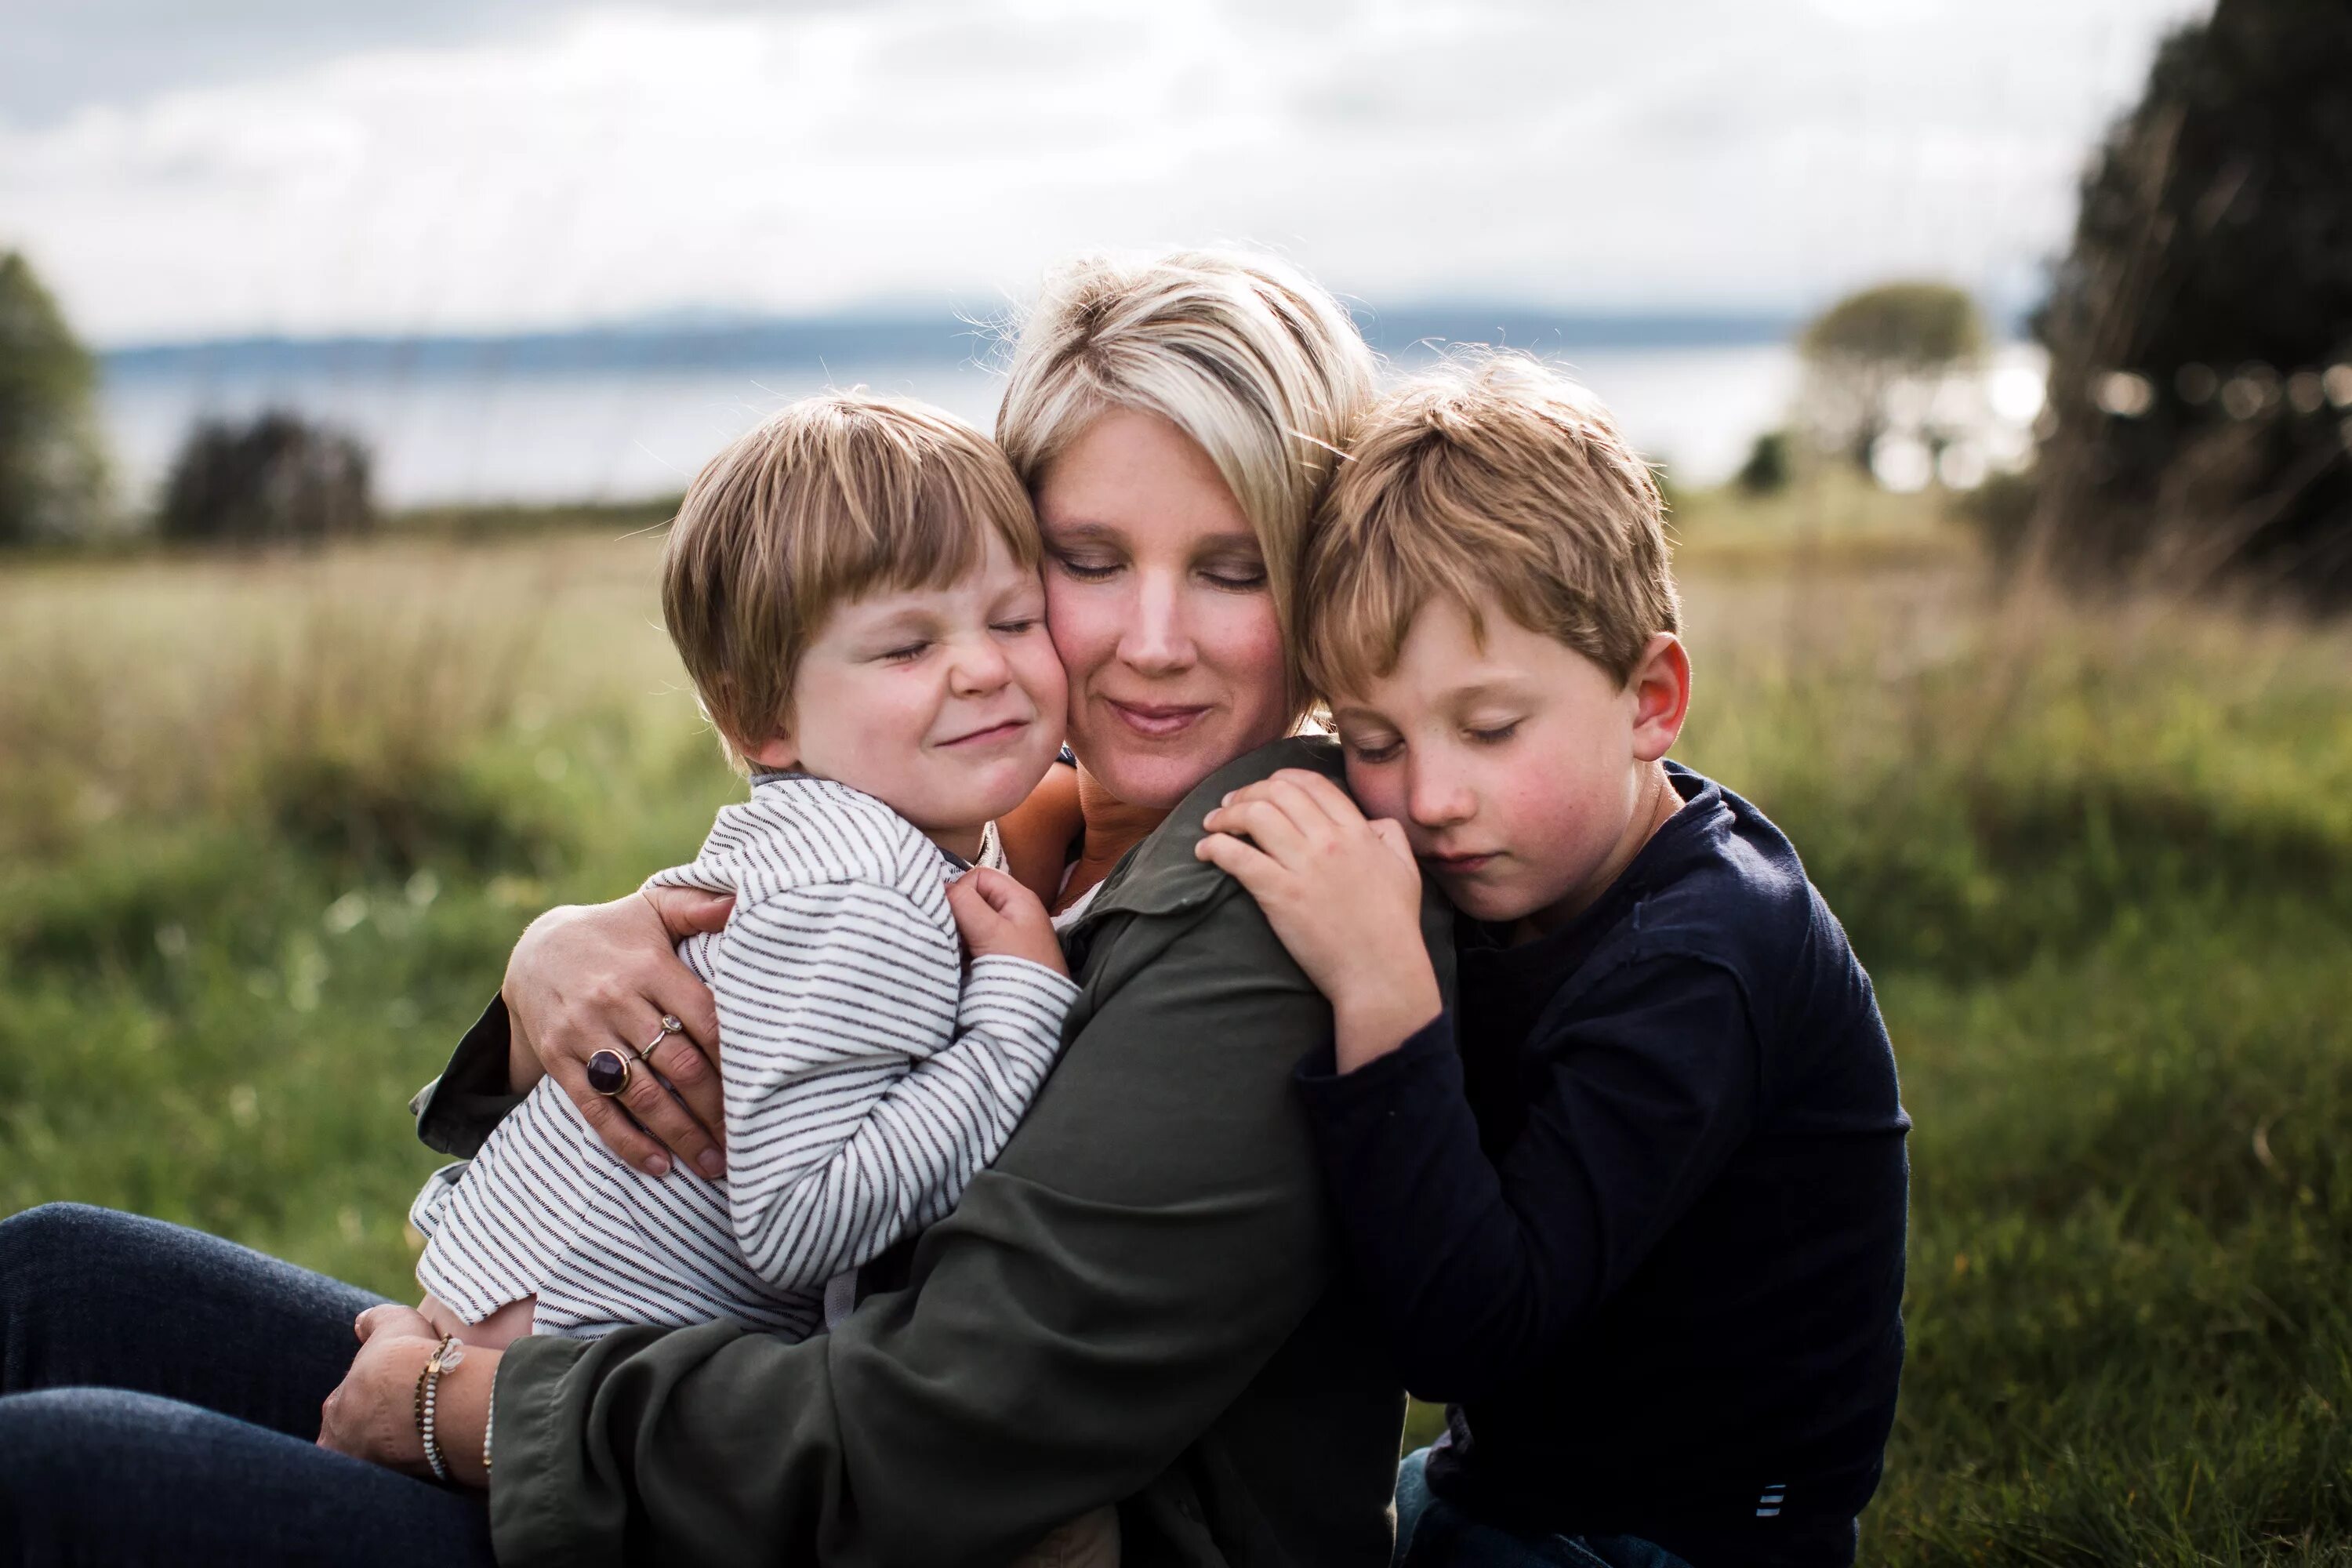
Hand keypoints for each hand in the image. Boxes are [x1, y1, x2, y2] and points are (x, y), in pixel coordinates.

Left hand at [317, 1305, 495, 1488]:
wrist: (427, 1393)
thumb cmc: (405, 1356)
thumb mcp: (391, 1323)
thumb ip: (373, 1322)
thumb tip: (361, 1323)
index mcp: (336, 1407)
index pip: (343, 1410)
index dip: (365, 1405)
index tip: (386, 1401)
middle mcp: (340, 1442)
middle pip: (348, 1443)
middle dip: (366, 1437)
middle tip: (397, 1428)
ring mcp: (361, 1468)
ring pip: (366, 1467)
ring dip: (384, 1459)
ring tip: (413, 1451)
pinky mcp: (388, 1486)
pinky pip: (394, 1484)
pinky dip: (406, 1476)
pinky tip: (425, 1467)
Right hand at [503, 885, 731, 1177]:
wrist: (533, 951)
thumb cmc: (614, 932)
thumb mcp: (651, 908)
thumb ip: (697, 906)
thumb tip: (740, 902)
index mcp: (647, 966)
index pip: (704, 1019)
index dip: (736, 1058)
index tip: (764, 1089)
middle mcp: (615, 1001)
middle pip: (677, 1064)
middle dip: (715, 1108)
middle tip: (749, 1142)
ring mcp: (583, 1033)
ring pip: (641, 1094)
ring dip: (681, 1134)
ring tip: (715, 1165)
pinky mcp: (558, 1060)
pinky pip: (596, 1109)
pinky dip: (628, 1142)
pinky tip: (660, 1166)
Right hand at [948, 866, 1068, 975]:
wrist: (1040, 1015)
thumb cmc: (1021, 968)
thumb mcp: (991, 931)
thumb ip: (964, 903)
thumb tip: (940, 887)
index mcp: (1018, 898)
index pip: (979, 876)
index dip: (961, 890)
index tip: (951, 915)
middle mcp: (1013, 913)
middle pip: (973, 899)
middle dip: (957, 915)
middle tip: (952, 936)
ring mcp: (1006, 936)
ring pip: (970, 923)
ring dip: (959, 936)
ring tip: (957, 953)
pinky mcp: (999, 957)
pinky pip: (973, 944)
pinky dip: (963, 952)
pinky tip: (961, 964)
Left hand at [1195, 769, 1440, 1069]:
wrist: (1380, 971)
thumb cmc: (1394, 926)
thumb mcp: (1405, 869)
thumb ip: (1390, 835)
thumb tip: (1371, 822)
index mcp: (1357, 831)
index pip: (1311, 784)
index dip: (1280, 779)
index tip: (1263, 789)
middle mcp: (1330, 840)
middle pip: (1277, 792)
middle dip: (1247, 792)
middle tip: (1229, 805)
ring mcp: (1305, 866)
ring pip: (1255, 816)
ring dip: (1225, 815)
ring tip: (1212, 825)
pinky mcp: (1281, 895)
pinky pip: (1240, 858)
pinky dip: (1216, 847)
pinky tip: (1206, 851)